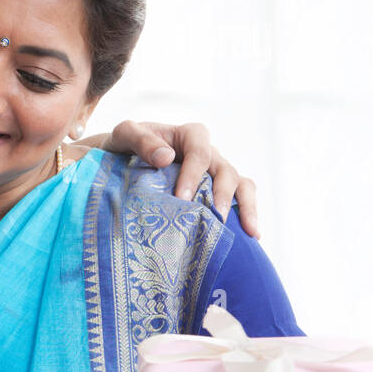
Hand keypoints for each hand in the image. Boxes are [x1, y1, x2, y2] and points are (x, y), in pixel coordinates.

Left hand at [87, 120, 258, 237]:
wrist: (121, 161)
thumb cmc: (124, 146)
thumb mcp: (124, 135)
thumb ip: (140, 139)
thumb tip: (166, 157)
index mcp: (189, 136)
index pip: (199, 151)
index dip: (194, 173)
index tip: (182, 197)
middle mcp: (208, 153)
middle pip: (226, 170)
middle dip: (223, 195)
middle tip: (216, 218)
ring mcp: (215, 172)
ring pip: (241, 184)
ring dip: (246, 207)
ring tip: (249, 231)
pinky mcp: (216, 190)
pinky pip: (241, 198)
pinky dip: (247, 214)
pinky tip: (251, 236)